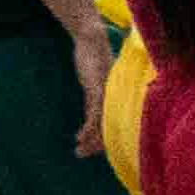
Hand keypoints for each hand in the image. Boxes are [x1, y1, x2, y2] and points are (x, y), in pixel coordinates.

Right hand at [69, 15, 115, 156]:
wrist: (92, 39)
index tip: (93, 150)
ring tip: (79, 152)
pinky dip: (89, 129)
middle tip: (82, 155)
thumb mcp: (96, 80)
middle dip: (97, 145)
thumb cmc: (95, 57)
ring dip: (91, 141)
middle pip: (109, 128)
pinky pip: (94, 115)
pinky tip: (80, 137)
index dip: (104, 140)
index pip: (113, 124)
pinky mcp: (97, 90)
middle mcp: (114, 99)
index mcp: (115, 98)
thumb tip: (94, 105)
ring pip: (102, 126)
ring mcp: (106, 96)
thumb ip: (96, 94)